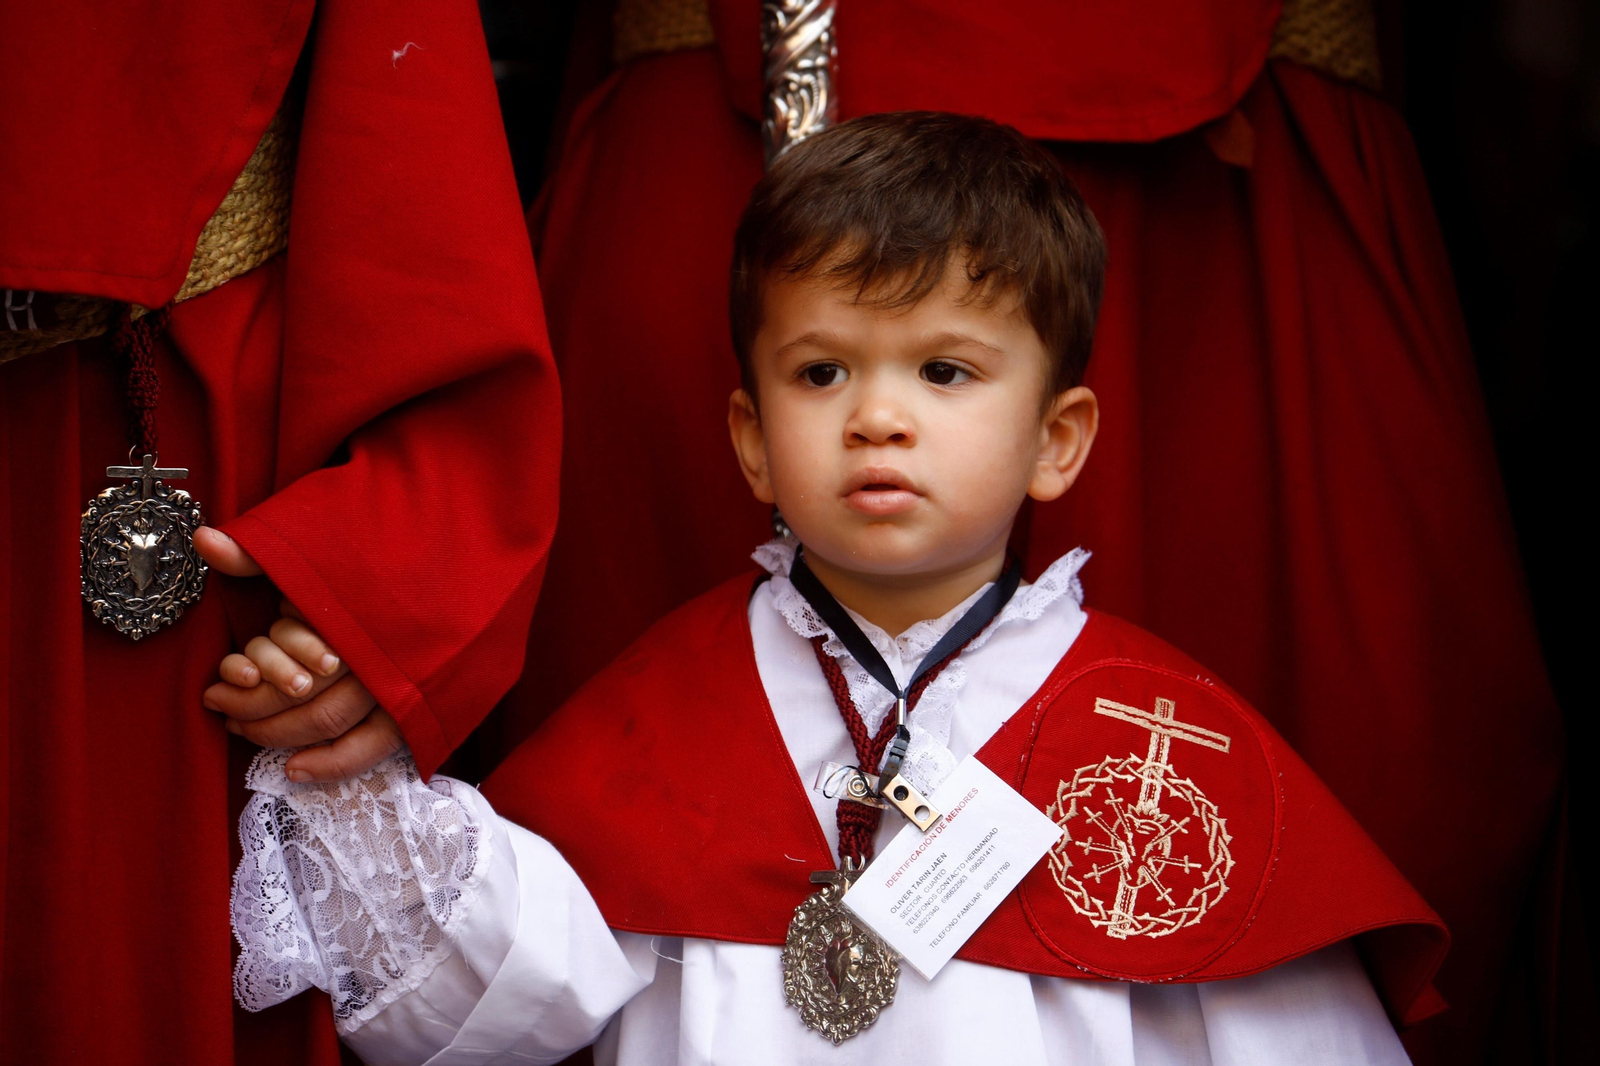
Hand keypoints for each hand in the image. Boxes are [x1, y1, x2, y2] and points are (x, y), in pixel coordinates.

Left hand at [197, 526, 405, 781]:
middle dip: (253, 707)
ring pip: (331, 722)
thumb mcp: (323, 543)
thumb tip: (203, 539)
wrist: (460, 569)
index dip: (246, 677)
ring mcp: (403, 678)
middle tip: (221, 706)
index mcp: (354, 608)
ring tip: (245, 731)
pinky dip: (334, 764)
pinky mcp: (420, 705)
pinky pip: (375, 746)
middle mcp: (379, 646)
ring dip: (281, 735)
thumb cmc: (387, 557)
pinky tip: (296, 770)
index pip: (289, 655)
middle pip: (304, 693)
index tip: (215, 685)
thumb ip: (263, 551)